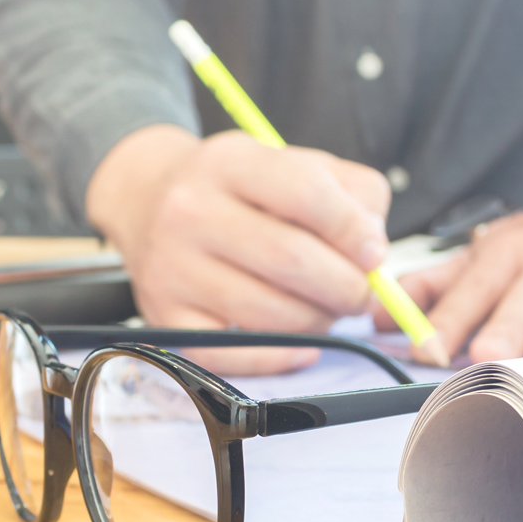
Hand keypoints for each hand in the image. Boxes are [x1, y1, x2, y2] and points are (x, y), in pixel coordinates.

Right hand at [86, 124, 390, 374]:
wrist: (149, 202)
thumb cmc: (240, 189)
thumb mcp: (294, 164)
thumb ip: (352, 195)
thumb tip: (372, 249)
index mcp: (229, 163)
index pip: (305, 192)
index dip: (353, 230)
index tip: (374, 254)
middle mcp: (191, 211)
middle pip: (291, 259)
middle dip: (345, 286)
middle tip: (359, 293)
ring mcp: (173, 267)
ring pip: (270, 313)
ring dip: (319, 322)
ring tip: (327, 310)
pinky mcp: (166, 316)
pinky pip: (235, 354)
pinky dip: (281, 358)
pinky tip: (302, 346)